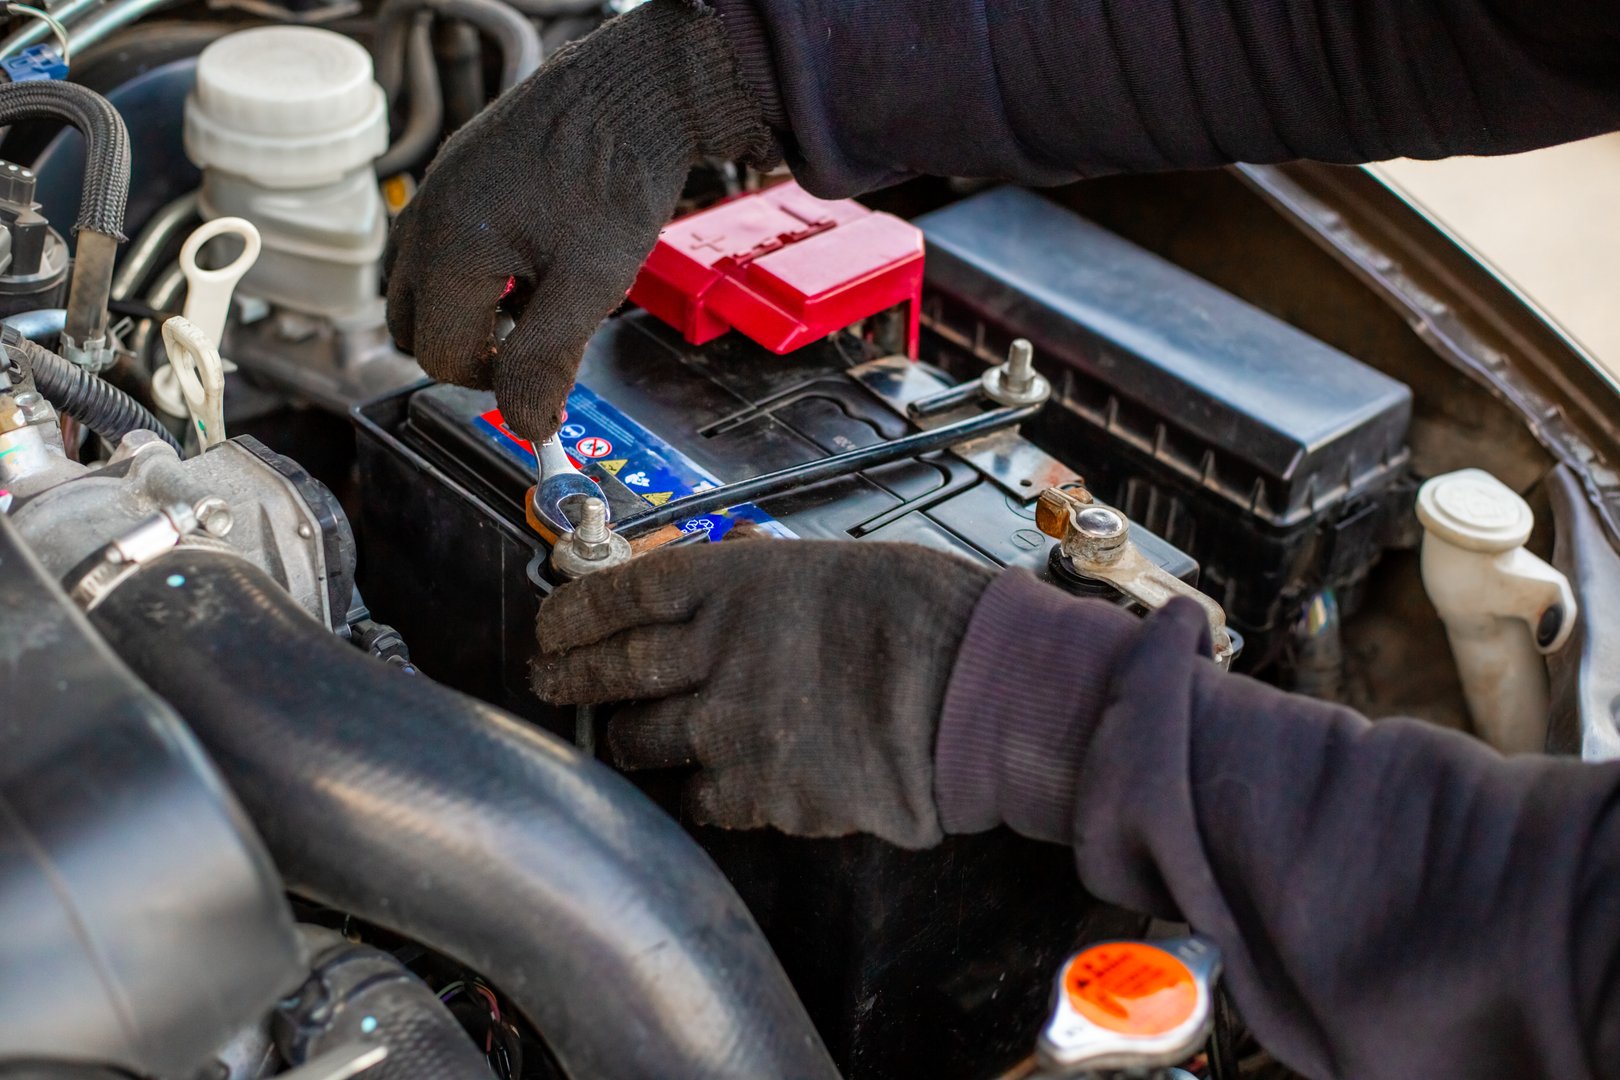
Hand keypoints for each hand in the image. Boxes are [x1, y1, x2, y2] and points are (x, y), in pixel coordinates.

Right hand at [383, 0, 776, 440]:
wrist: (635, 92)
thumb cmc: (617, 178)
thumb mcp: (591, 284)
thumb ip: (547, 359)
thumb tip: (525, 425)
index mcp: (449, 248)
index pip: (439, 356)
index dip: (493, 384)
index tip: (544, 378)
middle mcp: (426, 218)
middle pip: (413, 326)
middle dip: (469, 351)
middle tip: (536, 344)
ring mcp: (435, 192)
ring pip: (424, 288)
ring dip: (472, 313)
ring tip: (542, 295)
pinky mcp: (455, 175)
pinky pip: (442, 246)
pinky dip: (478, 273)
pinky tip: (537, 255)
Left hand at [535, 541, 995, 847]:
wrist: (967, 689)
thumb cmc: (918, 614)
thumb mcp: (823, 568)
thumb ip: (751, 588)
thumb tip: (708, 601)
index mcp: (727, 585)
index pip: (616, 595)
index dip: (572, 614)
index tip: (550, 626)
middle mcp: (710, 652)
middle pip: (609, 669)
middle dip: (568, 678)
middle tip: (551, 681)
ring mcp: (727, 726)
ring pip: (640, 741)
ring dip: (632, 739)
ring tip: (634, 737)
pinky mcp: (755, 791)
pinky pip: (699, 800)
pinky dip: (700, 792)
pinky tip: (719, 782)